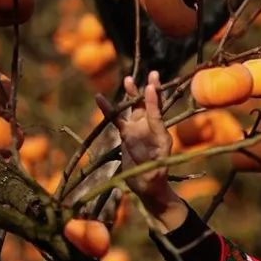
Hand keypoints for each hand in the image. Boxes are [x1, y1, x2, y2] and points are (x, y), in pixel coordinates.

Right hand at [95, 70, 172, 207]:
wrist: (147, 186)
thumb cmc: (154, 180)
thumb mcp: (155, 170)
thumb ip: (150, 158)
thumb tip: (147, 151)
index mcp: (161, 136)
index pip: (158, 115)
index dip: (154, 102)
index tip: (152, 87)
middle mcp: (150, 129)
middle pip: (150, 106)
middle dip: (150, 90)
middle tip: (153, 74)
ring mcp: (138, 129)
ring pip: (134, 108)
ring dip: (132, 94)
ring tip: (128, 80)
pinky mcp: (127, 134)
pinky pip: (116, 119)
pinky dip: (109, 110)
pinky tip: (99, 98)